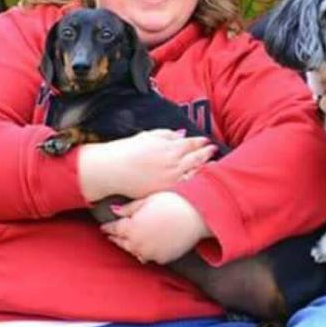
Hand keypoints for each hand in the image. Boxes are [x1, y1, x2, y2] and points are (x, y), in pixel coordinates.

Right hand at [77, 130, 216, 201]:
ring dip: (205, 168)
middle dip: (207, 154)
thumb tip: (181, 135)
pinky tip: (199, 182)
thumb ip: (167, 135)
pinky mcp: (165, 191)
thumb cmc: (127, 150)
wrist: (112, 170)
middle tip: (214, 151)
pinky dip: (194, 183)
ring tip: (213, 166)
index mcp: (169, 147)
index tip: (207, 142)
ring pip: (195, 173)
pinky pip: (185, 187)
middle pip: (197, 158)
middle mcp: (173, 163)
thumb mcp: (148, 136)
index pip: (191, 144)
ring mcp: (170, 179)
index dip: (201, 142)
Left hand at [100, 192, 211, 263]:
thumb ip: (129, 208)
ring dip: (130, 247)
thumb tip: (114, 210)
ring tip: (127, 243)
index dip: (108, 228)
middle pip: (122, 243)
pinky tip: (145, 248)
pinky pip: (149, 257)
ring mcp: (151, 253)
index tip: (103, 228)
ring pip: (135, 252)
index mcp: (132, 227)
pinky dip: (145, 252)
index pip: (115, 229)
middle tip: (111, 236)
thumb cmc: (173, 202)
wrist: (197, 215)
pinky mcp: (163, 258)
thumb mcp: (147, 200)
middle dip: (116, 238)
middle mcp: (139, 243)